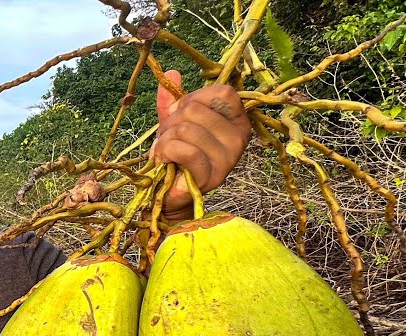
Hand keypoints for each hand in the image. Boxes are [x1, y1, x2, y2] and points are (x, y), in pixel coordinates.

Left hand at [150, 70, 251, 220]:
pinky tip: (166, 162)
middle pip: (196, 109)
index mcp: (237, 121)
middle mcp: (239, 138)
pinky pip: (183, 150)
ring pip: (185, 129)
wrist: (168, 192)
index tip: (182, 115)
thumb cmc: (176, 155)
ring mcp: (229, 158)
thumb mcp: (174, 122)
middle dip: (172, 122)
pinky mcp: (213, 176)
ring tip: (167, 153)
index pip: (222, 92)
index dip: (194, 99)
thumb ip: (172, 99)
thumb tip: (171, 73)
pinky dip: (166, 153)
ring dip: (165, 140)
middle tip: (170, 140)